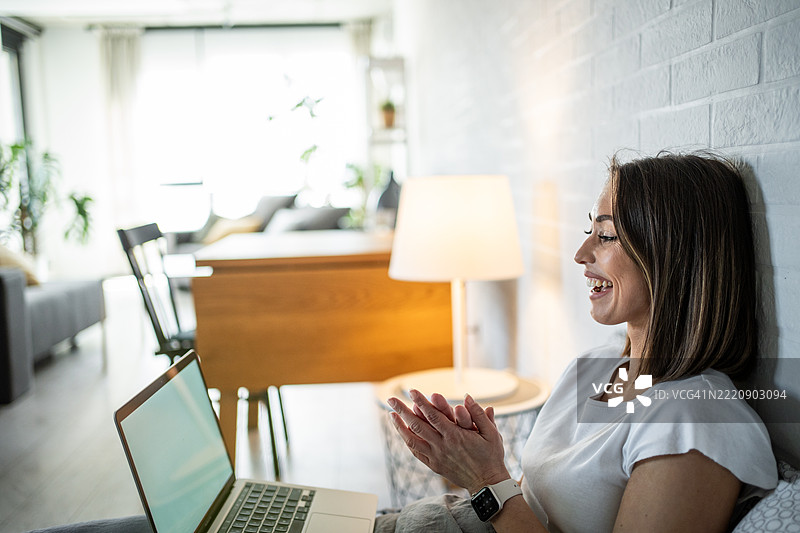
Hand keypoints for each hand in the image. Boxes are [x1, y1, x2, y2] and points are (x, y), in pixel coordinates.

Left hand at [388, 390, 509, 493]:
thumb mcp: (492, 433)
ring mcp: (436, 457)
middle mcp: (442, 446)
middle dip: (403, 411)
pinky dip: (407, 440)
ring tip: (391, 414)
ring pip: (413, 440)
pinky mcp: (434, 465)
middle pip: (417, 425)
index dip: (420, 402)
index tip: (412, 391)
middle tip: (391, 399)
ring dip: (400, 426)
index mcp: (456, 436)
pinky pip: (416, 451)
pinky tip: (402, 432)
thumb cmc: (491, 456)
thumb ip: (479, 414)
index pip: (433, 415)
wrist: (487, 483)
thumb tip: (467, 396)